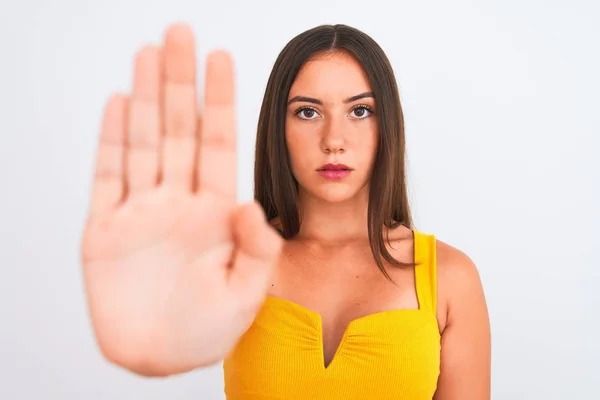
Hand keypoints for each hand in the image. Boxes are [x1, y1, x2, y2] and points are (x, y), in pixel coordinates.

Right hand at [80, 24, 282, 376]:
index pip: (219, 143)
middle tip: (181, 33)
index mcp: (216, 212)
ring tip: (149, 54)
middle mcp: (179, 202)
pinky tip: (117, 103)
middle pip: (179, 130)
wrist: (161, 357)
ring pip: (142, 142)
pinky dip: (111, 140)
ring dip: (144, 98)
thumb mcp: (248, 293)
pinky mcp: (106, 230)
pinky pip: (107, 177)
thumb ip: (257, 249)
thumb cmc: (209, 331)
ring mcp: (141, 212)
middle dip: (180, 82)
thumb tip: (254, 204)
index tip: (222, 58)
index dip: (220, 100)